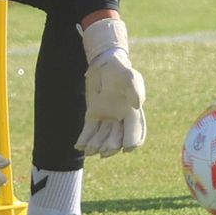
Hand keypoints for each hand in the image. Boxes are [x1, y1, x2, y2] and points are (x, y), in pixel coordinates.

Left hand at [75, 17, 146, 156]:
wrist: (106, 63)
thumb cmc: (121, 70)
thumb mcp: (130, 76)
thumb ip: (136, 89)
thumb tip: (137, 105)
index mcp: (132, 113)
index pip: (135, 132)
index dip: (132, 141)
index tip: (127, 148)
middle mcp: (119, 119)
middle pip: (117, 138)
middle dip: (111, 146)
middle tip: (104, 151)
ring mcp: (106, 118)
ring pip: (101, 137)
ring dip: (95, 145)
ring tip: (88, 150)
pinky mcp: (93, 115)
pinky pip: (89, 131)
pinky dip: (84, 139)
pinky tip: (78, 146)